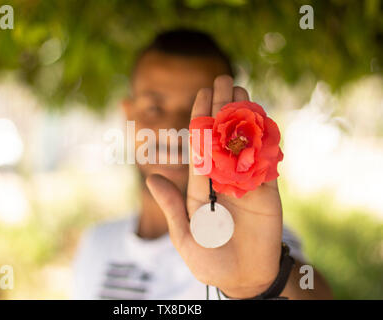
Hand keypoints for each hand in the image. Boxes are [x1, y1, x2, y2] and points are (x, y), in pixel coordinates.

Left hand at [146, 75, 282, 297]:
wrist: (242, 278)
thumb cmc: (208, 260)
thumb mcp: (184, 234)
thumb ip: (171, 205)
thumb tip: (151, 178)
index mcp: (202, 185)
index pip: (200, 145)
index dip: (201, 119)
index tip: (202, 94)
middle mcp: (224, 178)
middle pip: (222, 137)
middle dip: (222, 109)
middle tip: (223, 79)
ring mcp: (247, 182)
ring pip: (245, 143)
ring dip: (244, 117)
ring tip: (242, 89)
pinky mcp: (268, 191)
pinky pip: (267, 161)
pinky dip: (266, 140)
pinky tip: (263, 117)